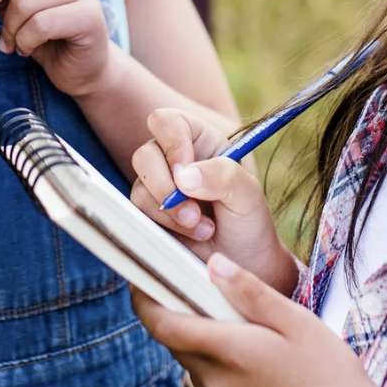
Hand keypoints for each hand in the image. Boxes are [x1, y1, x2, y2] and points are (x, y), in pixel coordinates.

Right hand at [130, 107, 298, 293]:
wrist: (243, 264)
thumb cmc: (249, 223)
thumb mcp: (248, 195)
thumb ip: (223, 176)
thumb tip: (183, 176)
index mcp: (199, 141)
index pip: (167, 122)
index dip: (171, 144)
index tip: (186, 173)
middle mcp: (174, 160)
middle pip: (144, 154)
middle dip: (166, 187)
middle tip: (194, 211)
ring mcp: (159, 188)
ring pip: (139, 187)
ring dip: (170, 212)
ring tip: (203, 228)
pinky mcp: (149, 214)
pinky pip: (138, 214)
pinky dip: (165, 226)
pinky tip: (192, 235)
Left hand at [134, 255, 386, 386]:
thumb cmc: (331, 377)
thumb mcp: (297, 322)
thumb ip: (250, 292)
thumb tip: (213, 264)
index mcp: (227, 351)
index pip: (162, 324)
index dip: (145, 300)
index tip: (142, 280)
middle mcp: (215, 386)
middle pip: (181, 345)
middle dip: (189, 320)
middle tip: (217, 301)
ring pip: (199, 370)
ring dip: (212, 351)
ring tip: (255, 342)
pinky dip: (226, 379)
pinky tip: (264, 376)